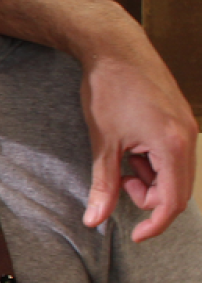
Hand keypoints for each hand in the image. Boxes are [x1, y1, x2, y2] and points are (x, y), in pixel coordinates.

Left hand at [78, 15, 198, 239]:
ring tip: (122, 159)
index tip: (136, 236)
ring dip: (150, 177)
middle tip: (120, 180)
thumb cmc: (108, 89)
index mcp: (173, 144)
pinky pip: (174, 154)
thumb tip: (95, 221)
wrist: (115, 46)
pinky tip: (131, 147)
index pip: (172, 201)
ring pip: (175, 172)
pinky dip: (153, 160)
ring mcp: (188, 126)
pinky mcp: (181, 118)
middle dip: (148, 196)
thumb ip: (103, 184)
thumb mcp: (102, 142)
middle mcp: (189, 136)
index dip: (155, 224)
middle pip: (177, 189)